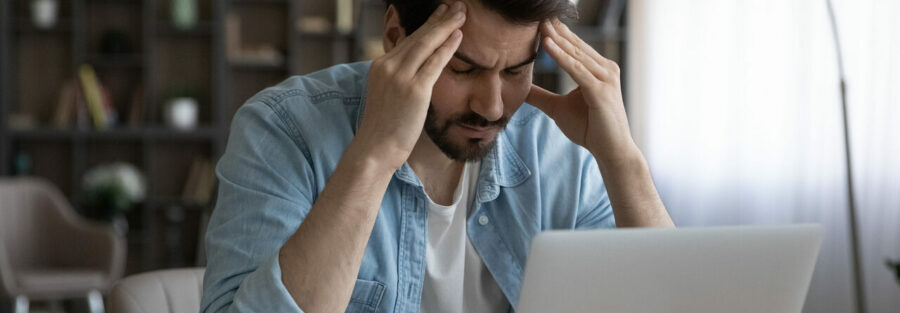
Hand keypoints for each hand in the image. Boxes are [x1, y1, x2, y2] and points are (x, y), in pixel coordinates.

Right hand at [354, 2, 465, 169]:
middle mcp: (387, 66)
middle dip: (439, 19)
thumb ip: (400, 79)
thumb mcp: (388, 95)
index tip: (440, 14)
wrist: (375, 149)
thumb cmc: (385, 128)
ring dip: (446, 26)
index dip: (427, 26)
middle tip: (456, 6)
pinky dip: (448, 47)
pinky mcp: (414, 90)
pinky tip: (459, 36)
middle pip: (418, 37)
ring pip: (426, 44)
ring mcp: (400, 77)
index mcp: (380, 66)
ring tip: (462, 14)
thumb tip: (418, 70)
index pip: (407, 40)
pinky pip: (435, 62)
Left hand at [527, 19, 638, 164]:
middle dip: (556, 30)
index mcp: (597, 69)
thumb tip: (521, 90)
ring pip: (575, 55)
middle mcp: (605, 69)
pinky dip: (561, 57)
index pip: (574, 47)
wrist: (611, 151)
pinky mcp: (601, 91)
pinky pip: (577, 70)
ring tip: (539, 25)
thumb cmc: (590, 129)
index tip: (539, 21)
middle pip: (575, 45)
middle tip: (539, 15)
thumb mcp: (558, 108)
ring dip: (556, 39)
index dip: (557, 33)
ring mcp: (605, 78)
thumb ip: (541, 96)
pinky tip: (547, 45)